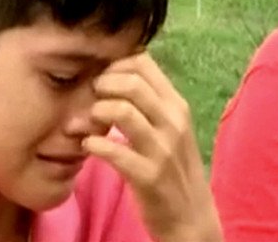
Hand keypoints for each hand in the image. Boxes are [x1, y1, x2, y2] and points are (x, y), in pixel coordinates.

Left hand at [83, 52, 221, 241]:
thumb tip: (117, 75)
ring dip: (95, 114)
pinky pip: (114, 151)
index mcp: (177, 105)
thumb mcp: (170, 128)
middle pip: (131, 82)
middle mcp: (173, 121)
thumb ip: (150, 103)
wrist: (191, 215)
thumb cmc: (173, 167)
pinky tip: (88, 147)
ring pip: (122, 111)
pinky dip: (94, 145)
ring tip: (87, 125)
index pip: (143, 62)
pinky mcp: (148, 176)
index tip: (100, 82)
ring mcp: (162, 149)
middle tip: (89, 102)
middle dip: (101, 87)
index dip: (113, 65)